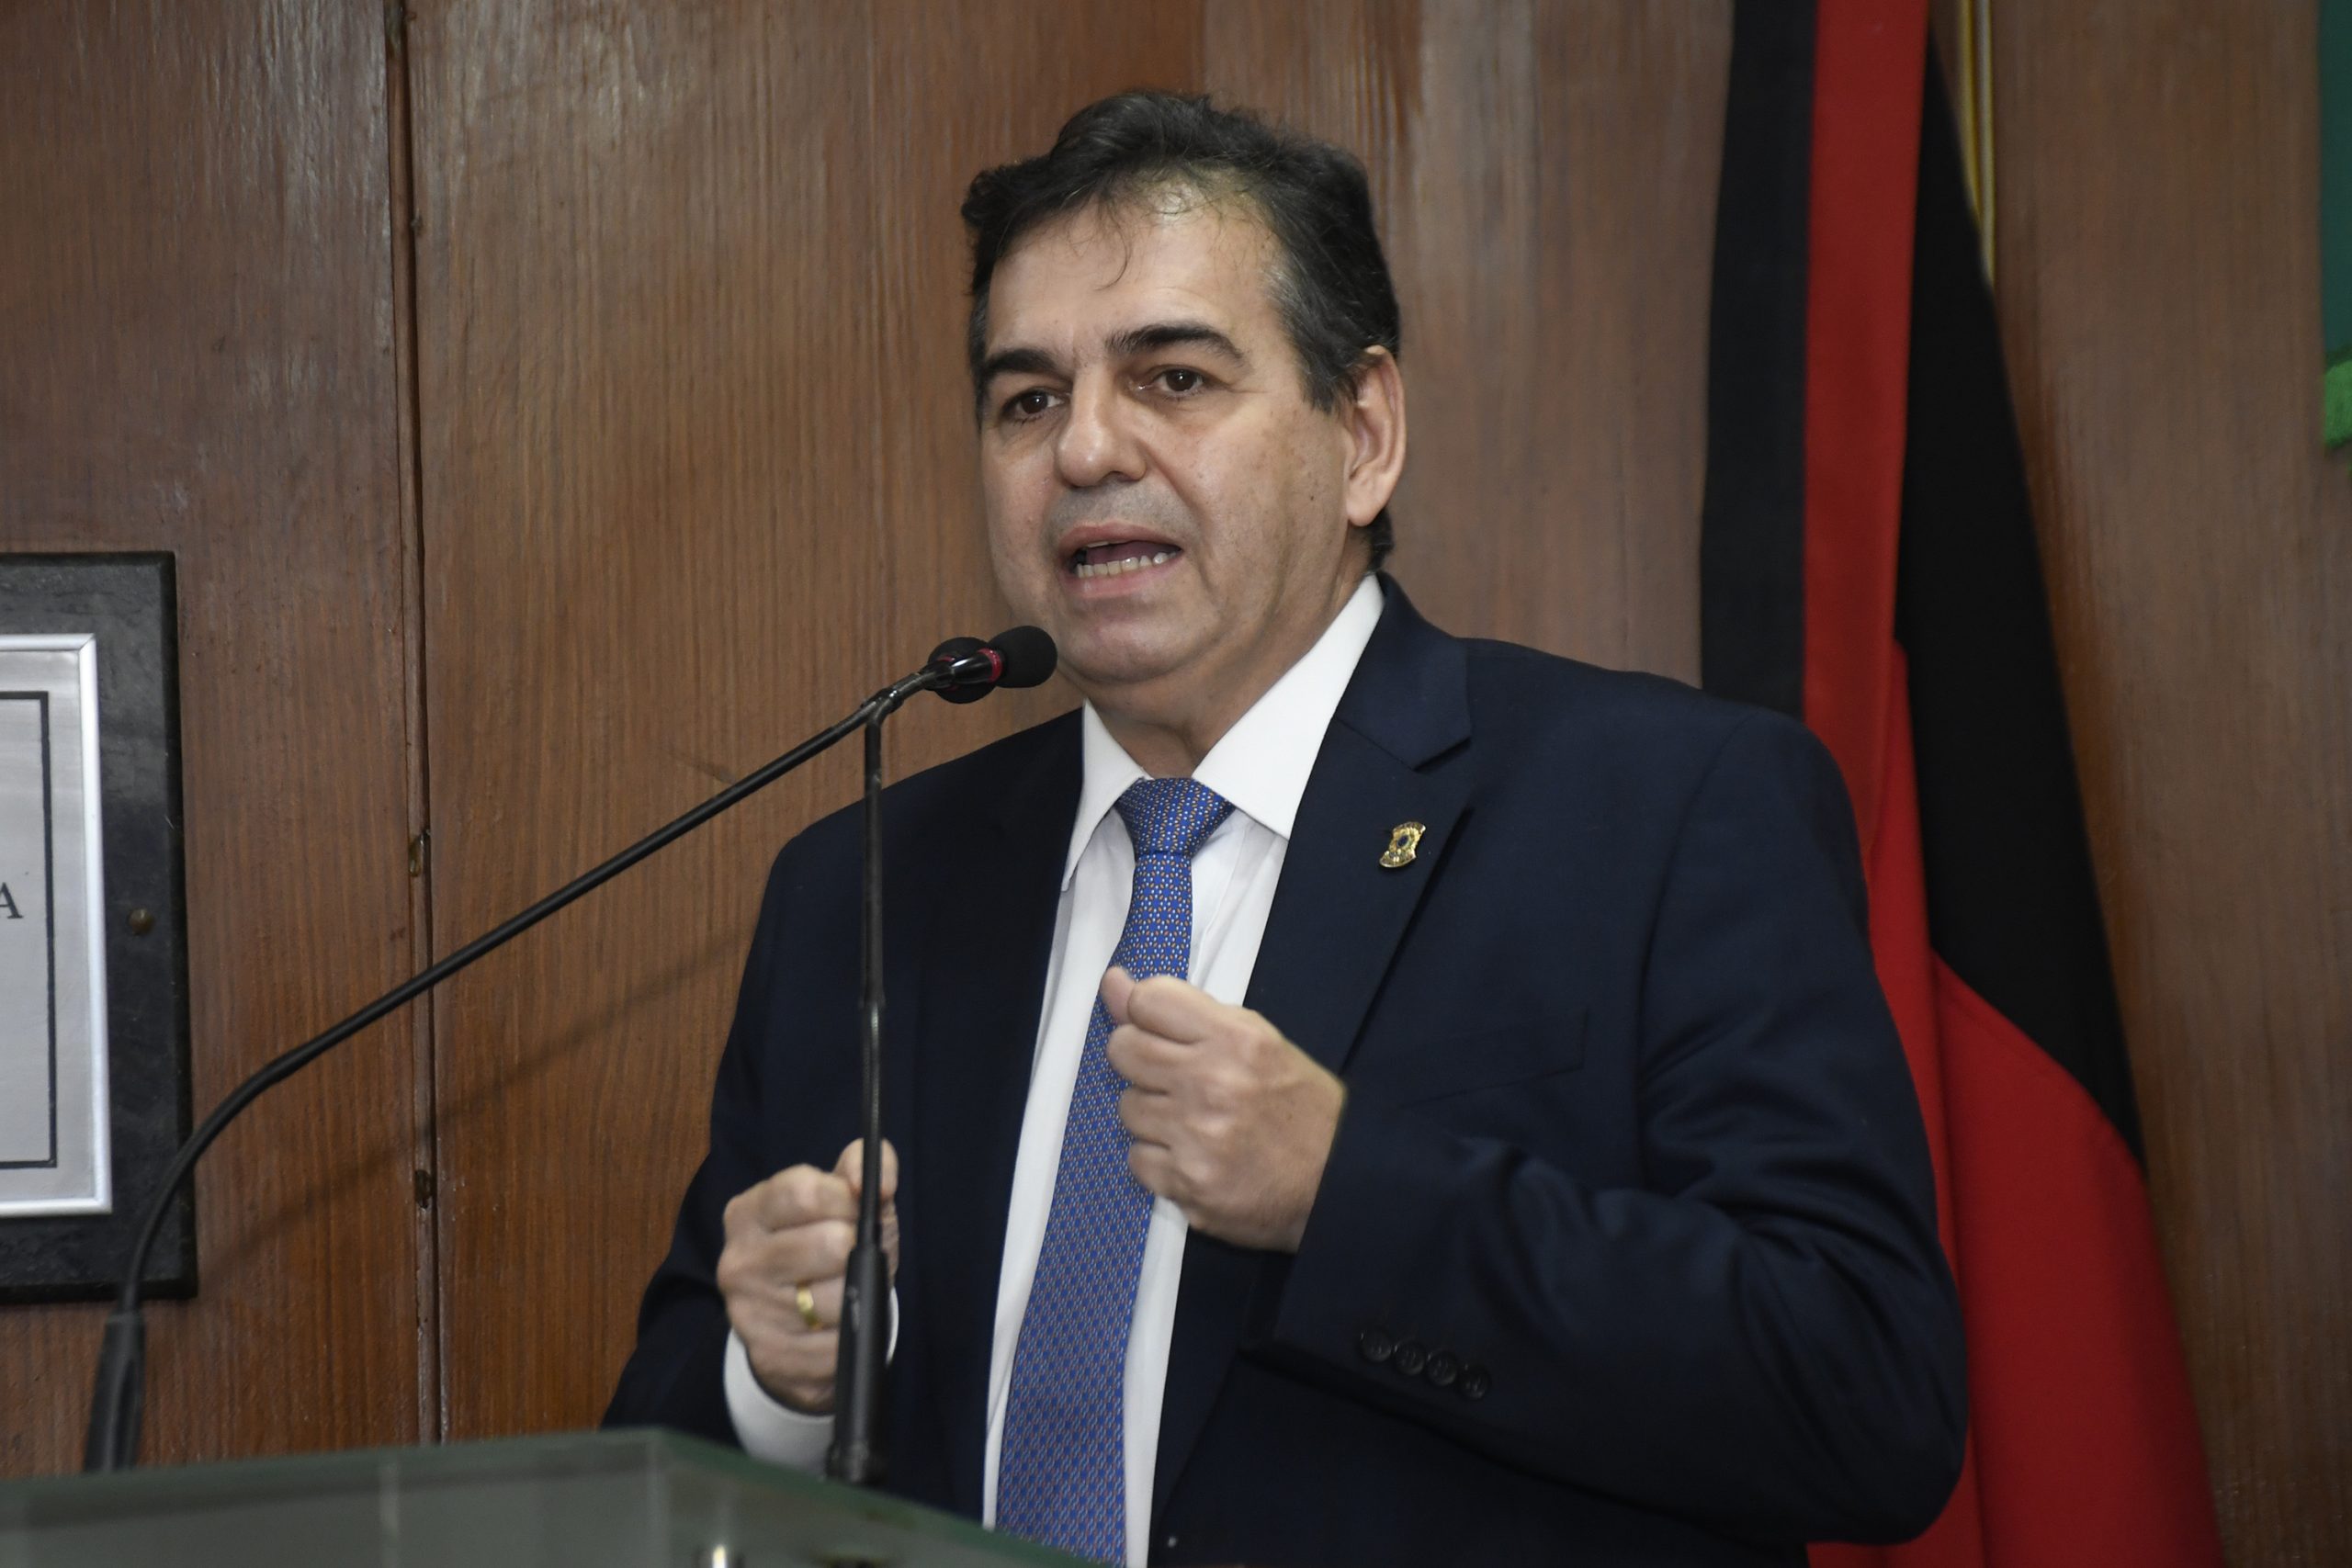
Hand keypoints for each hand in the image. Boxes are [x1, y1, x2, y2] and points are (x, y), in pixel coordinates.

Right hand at [716, 1138, 898, 1412]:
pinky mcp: (771, 1356)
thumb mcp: (838, 1200)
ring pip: (838, 1297)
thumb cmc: (823, 1247)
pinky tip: (842, 1325)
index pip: (803, 1191)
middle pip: (829, 1244)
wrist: (794, 1325)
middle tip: (859, 1256)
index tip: (861, 1206)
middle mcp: (738, 1262)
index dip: (846, 1197)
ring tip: (851, 1291)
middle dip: (859, 1249)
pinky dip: (853, 1333)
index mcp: (748, 1213)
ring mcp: (749, 1313)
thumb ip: (860, 1166)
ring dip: (860, 1294)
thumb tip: (880, 1181)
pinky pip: (838, 1343)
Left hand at [1104, 967, 1345, 1251]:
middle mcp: (1213, 1082)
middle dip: (1141, 1060)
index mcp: (1237, 1038)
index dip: (1147, 1014)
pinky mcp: (1188, 1183)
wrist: (1339, 1180)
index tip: (1162, 1031)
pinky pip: (1137, 1159)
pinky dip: (1159, 1159)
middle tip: (1175, 1078)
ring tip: (1193, 1121)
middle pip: (1124, 1049)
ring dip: (1152, 1114)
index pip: (1147, 1000)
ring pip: (1127, 1107)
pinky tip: (1194, 1156)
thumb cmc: (1298, 1106)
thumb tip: (1113, 982)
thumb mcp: (1255, 1041)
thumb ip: (1182, 1011)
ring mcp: (1198, 1136)